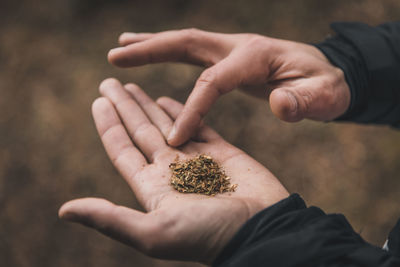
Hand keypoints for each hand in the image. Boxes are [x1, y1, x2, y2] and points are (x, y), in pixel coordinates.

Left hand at [59, 78, 288, 264]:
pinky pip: (198, 125)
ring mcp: (198, 159)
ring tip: (132, 86)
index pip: (123, 149)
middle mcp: (172, 171)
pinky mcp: (223, 151)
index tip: (98, 100)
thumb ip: (110, 218)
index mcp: (153, 187)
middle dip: (125, 106)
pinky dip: (183, 111)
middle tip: (109, 82)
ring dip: (148, 105)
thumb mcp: (154, 232)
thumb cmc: (209, 235)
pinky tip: (167, 98)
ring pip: (167, 124)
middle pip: (141, 130)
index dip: (109, 125)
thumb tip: (64, 210)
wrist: (263, 230)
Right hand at [108, 29, 349, 145]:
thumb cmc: (325, 87)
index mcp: (255, 57)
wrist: (330, 72)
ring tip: (122, 47)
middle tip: (115, 55)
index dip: (191, 110)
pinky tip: (153, 53)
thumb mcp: (325, 96)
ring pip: (185, 43)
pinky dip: (168, 52)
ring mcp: (232, 49)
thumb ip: (305, 100)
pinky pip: (193, 54)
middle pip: (186, 43)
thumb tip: (279, 105)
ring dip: (153, 44)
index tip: (173, 140)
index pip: (212, 83)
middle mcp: (238, 47)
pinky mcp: (229, 58)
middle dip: (151, 50)